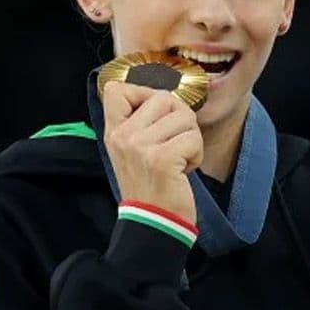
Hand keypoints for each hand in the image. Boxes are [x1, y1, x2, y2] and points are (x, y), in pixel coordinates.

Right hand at [102, 81, 201, 224]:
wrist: (153, 219)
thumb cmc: (150, 183)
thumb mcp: (131, 150)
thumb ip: (138, 122)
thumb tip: (164, 97)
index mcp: (113, 131)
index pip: (116, 90)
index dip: (143, 94)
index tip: (153, 115)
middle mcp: (122, 136)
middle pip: (163, 97)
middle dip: (179, 118)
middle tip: (172, 143)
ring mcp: (139, 147)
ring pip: (184, 116)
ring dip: (191, 138)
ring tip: (177, 158)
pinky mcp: (160, 158)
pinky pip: (193, 138)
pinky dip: (196, 155)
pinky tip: (182, 170)